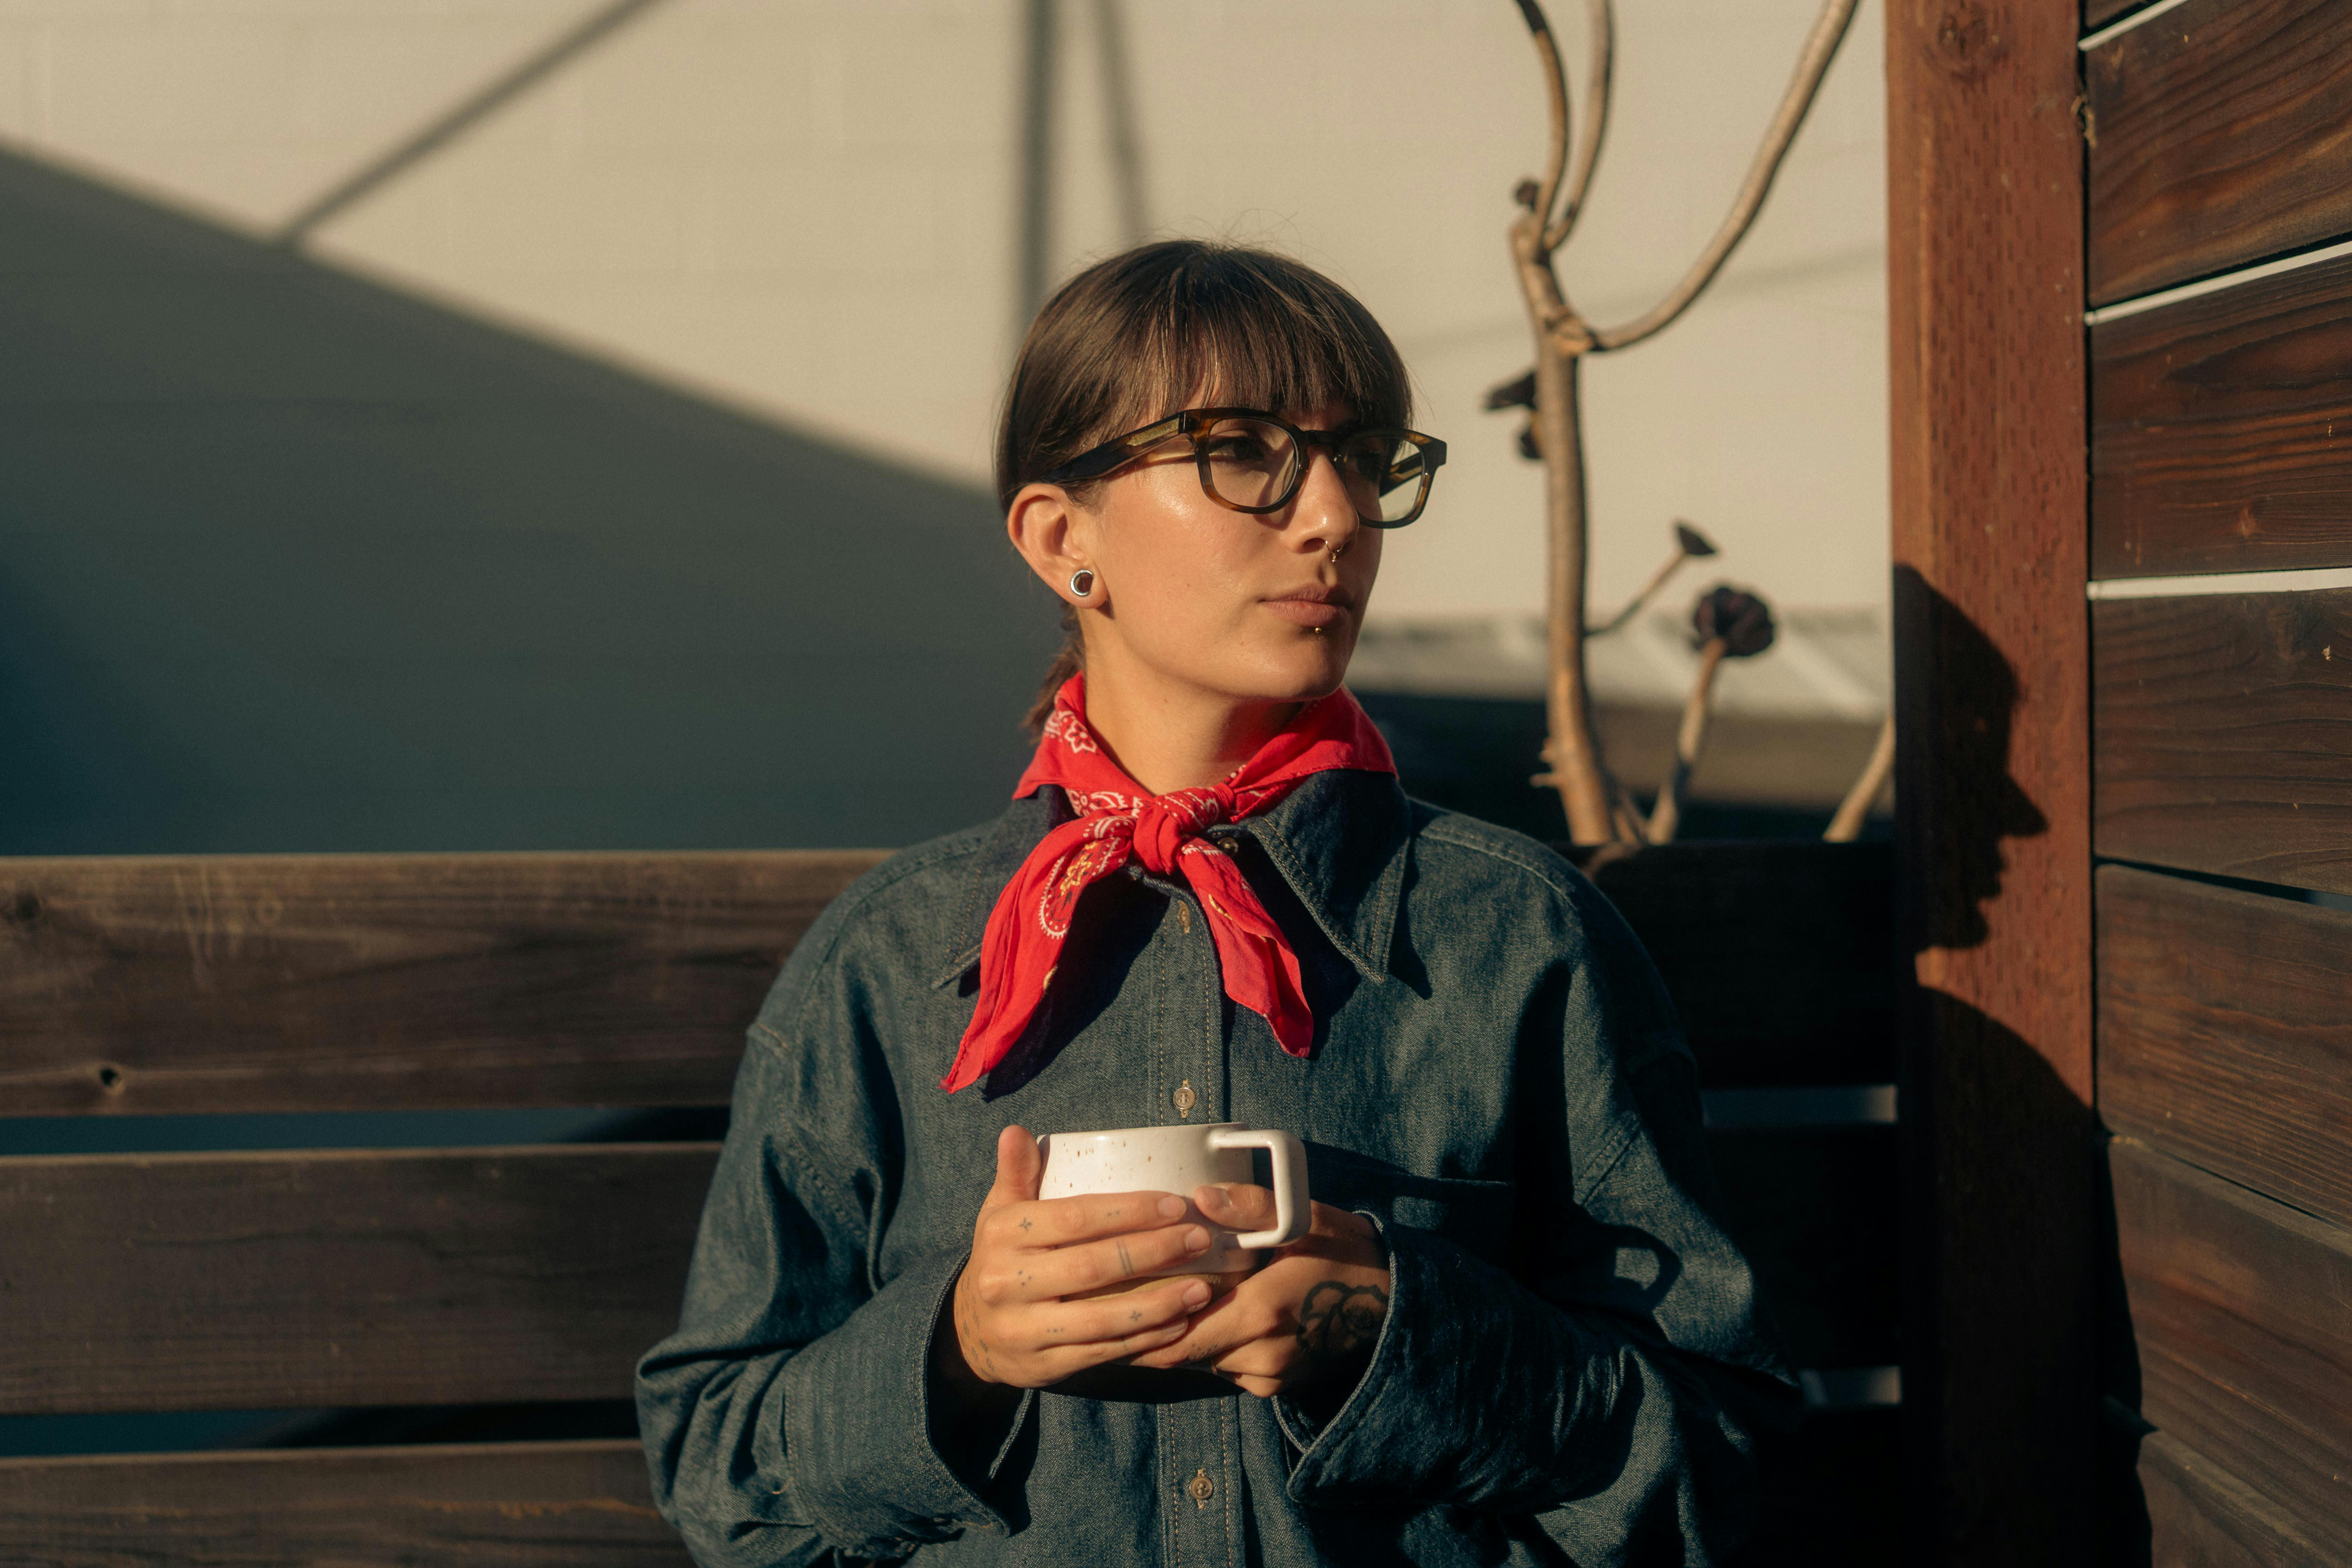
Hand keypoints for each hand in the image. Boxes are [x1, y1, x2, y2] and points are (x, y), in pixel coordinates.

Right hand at [939, 1126, 1219, 1391]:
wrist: (970, 1331)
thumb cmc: (1001, 1258)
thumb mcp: (999, 1213)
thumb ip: (1015, 1173)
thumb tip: (1015, 1130)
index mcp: (1003, 1235)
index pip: (1074, 1218)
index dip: (1129, 1211)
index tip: (1176, 1205)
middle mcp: (1007, 1282)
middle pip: (1092, 1266)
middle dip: (1153, 1252)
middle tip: (1200, 1239)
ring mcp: (1024, 1329)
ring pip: (1101, 1317)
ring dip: (1159, 1303)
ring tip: (1203, 1287)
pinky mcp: (1041, 1365)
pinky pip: (1101, 1351)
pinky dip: (1144, 1338)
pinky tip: (1179, 1322)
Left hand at [1124, 1184, 1390, 1399]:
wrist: (1392, 1304)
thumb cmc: (1344, 1253)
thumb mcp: (1304, 1219)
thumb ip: (1251, 1207)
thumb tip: (1200, 1196)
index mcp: (1259, 1313)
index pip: (1174, 1337)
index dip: (1138, 1324)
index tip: (1108, 1302)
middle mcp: (1259, 1354)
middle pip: (1179, 1352)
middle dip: (1151, 1329)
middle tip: (1119, 1301)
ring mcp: (1267, 1375)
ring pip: (1201, 1361)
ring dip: (1182, 1335)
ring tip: (1161, 1301)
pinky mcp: (1274, 1385)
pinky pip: (1226, 1368)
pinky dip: (1211, 1346)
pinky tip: (1210, 1315)